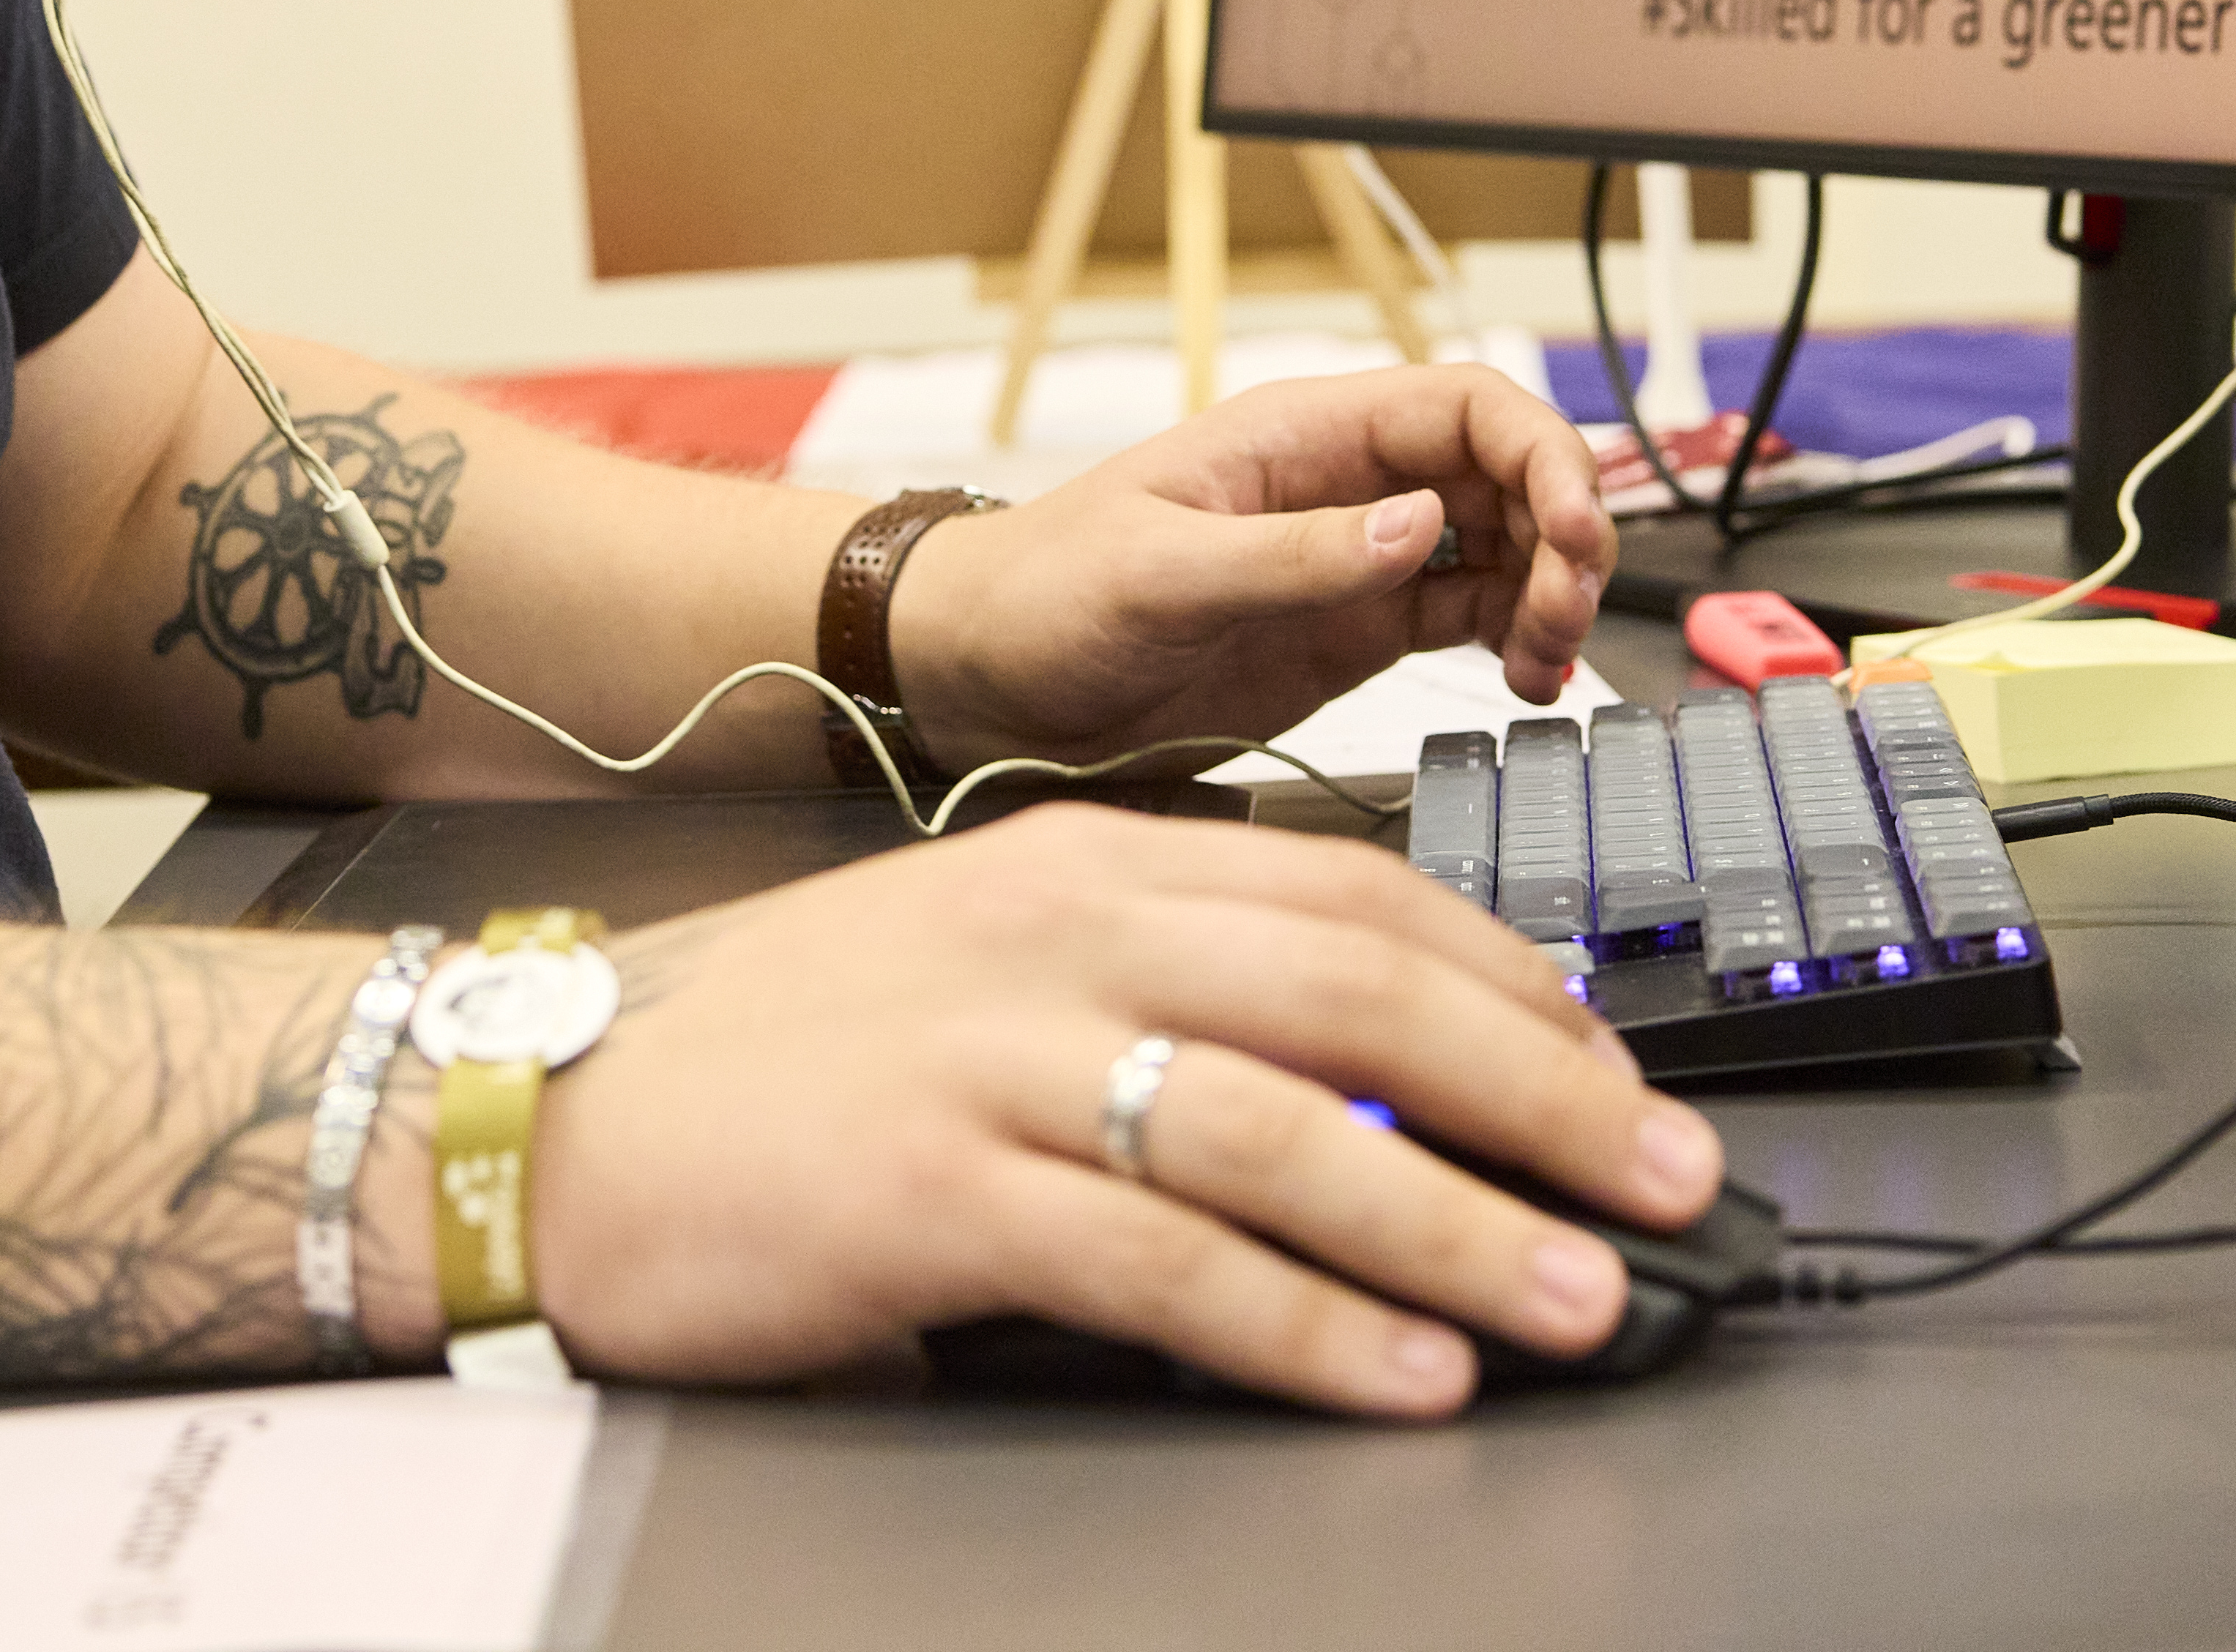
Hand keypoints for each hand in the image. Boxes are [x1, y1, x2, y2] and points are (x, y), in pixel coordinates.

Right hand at [533, 802, 1722, 1412]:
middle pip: (1363, 994)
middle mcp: (1061, 934)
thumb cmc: (787, 1061)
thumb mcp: (990, 968)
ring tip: (1587, 1295)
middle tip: (1675, 1177)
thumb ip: (1160, 991)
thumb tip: (1361, 1079)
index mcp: (1087, 863)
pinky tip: (1408, 1372)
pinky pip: (1169, 1263)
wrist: (561, 1113)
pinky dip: (1310, 1326)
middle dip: (1548, 1092)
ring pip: (1291, 1128)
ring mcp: (999, 1059)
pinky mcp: (940, 1192)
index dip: (1516, 983)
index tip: (1623, 1062)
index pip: (1360, 896)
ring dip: (1463, 1223)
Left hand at [885, 365, 1612, 773]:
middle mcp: (1344, 489)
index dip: (1542, 453)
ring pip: (1503, 549)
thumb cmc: (1039, 592)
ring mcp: (1354, 562)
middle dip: (1562, 535)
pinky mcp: (1351, 632)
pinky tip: (1524, 681)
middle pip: (1504, 478)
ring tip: (1542, 662)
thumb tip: (1418, 528)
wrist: (979, 675)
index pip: (1465, 407)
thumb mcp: (1159, 572)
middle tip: (1562, 616)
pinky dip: (1514, 643)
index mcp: (1302, 437)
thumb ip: (1292, 555)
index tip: (1576, 528)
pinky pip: (1467, 617)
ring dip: (1549, 595)